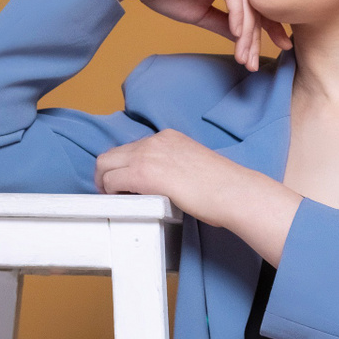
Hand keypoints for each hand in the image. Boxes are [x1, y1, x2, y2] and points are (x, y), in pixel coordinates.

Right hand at [84, 0, 292, 70]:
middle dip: (261, 37)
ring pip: (247, 3)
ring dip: (246, 33)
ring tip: (244, 57)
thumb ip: (225, 24)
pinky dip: (237, 16)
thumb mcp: (201, 15)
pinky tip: (237, 35)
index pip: (257, 5)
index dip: (271, 27)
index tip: (281, 48)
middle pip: (256, 5)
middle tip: (255, 63)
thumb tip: (245, 39)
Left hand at [94, 130, 301, 262]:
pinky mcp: (142, 173)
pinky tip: (120, 201)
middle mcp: (154, 141)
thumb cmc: (222, 186)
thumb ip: (173, 166)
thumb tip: (162, 182)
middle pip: (112, 153)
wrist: (232, 191)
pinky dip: (110, 191)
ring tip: (114, 198)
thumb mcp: (193, 164)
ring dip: (105, 182)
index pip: (132, 147)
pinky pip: (111, 180)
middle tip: (112, 191)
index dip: (124, 165)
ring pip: (105, 165)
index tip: (125, 181)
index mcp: (168, 137)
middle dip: (107, 173)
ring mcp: (147, 155)